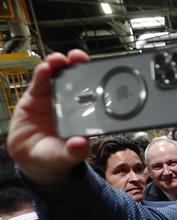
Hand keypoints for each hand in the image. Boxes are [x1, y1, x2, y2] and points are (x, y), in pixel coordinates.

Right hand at [7, 50, 90, 186]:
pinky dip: (42, 73)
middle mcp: (72, 103)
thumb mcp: (66, 157)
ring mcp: (54, 97)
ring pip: (58, 76)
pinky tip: (44, 68)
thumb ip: (74, 152)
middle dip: (79, 65)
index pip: (95, 95)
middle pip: (78, 79)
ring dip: (59, 64)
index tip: (101, 73)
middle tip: (79, 58)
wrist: (32, 160)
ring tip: (59, 60)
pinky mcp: (37, 96)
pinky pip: (40, 81)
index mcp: (86, 115)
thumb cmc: (56, 157)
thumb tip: (82, 145)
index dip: (98, 82)